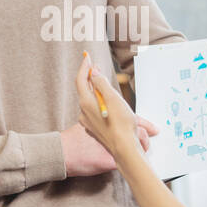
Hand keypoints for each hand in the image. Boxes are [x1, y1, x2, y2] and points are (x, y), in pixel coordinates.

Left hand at [71, 51, 158, 168]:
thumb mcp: (113, 98)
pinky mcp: (96, 130)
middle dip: (93, 79)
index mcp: (86, 102)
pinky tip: (113, 106)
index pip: (81, 79)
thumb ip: (102, 84)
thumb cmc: (121, 124)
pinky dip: (104, 105)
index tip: (87, 56)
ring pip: (93, 102)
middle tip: (97, 68)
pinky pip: (97, 112)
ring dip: (101, 93)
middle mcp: (84, 112)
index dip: (84, 66)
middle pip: (86, 90)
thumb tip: (93, 72)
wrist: (124, 149)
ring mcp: (89, 122)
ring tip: (109, 87)